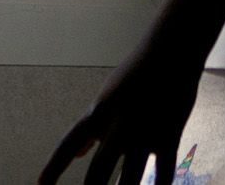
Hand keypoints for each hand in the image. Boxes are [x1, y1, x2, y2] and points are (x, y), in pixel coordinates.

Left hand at [39, 43, 200, 184]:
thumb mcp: (107, 98)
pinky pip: (163, 173)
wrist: (170, 52)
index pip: (69, 144)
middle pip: (98, 173)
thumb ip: (93, 128)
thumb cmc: (135, 76)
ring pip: (129, 180)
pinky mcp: (168, 136)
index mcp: (97, 112)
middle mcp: (116, 125)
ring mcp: (143, 133)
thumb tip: (79, 155)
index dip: (54, 166)